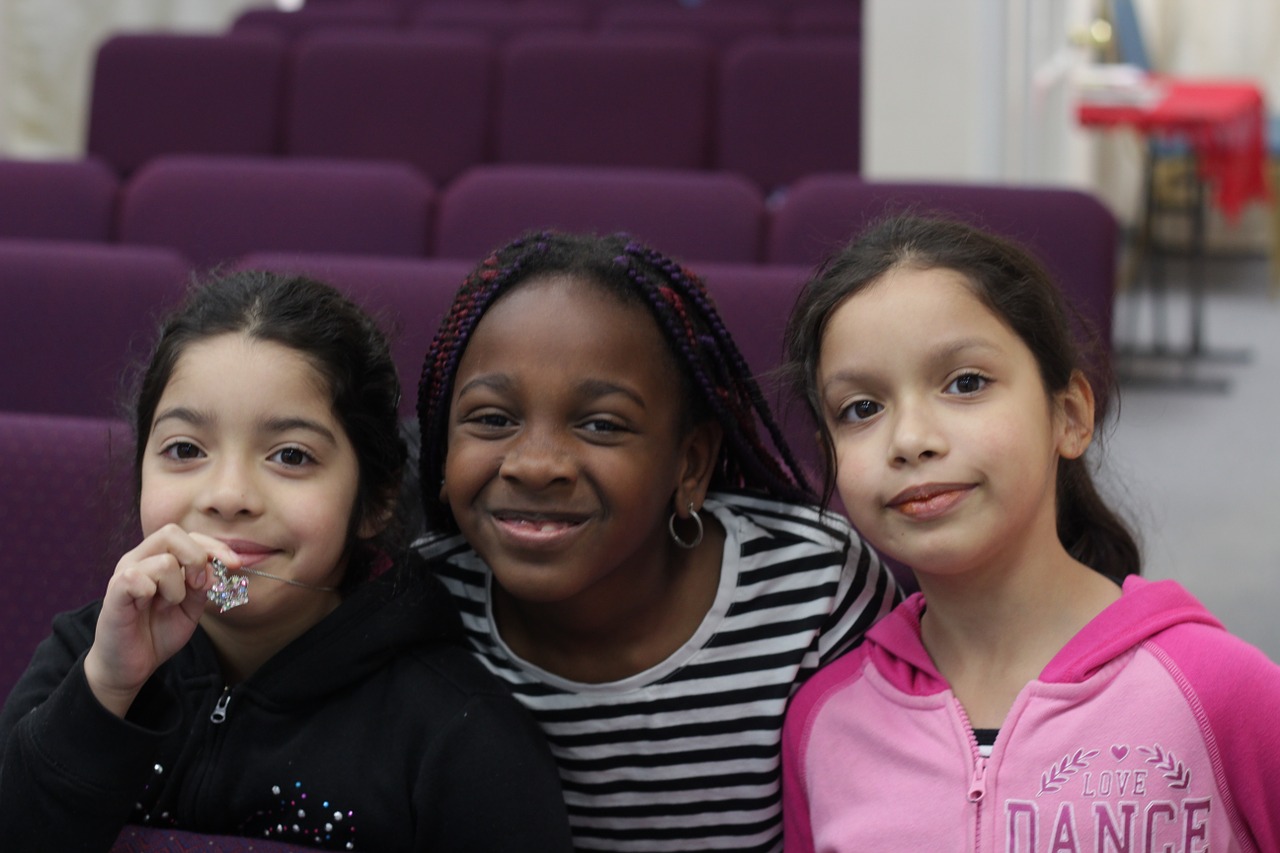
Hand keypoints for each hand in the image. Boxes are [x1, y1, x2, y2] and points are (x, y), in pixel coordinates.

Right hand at [83, 525, 238, 717]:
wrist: (130, 665)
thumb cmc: (158, 631)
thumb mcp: (191, 606)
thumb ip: (203, 584)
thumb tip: (218, 567)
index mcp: (158, 558)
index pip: (189, 536)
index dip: (215, 546)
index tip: (235, 565)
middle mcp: (139, 559)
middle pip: (172, 533)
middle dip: (197, 558)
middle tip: (198, 587)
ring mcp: (125, 573)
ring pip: (164, 561)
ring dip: (177, 588)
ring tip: (167, 605)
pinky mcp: (114, 593)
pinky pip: (137, 578)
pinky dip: (152, 593)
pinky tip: (147, 606)